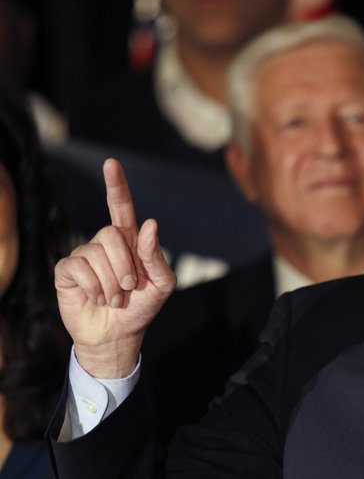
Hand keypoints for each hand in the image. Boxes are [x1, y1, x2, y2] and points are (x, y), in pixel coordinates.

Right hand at [55, 158, 175, 377]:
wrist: (119, 334)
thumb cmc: (142, 306)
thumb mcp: (162, 283)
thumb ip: (157, 256)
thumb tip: (149, 225)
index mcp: (130, 240)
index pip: (120, 206)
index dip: (116, 185)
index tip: (111, 163)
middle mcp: (105, 243)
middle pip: (110, 233)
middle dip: (124, 265)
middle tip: (128, 288)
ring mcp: (84, 255)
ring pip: (95, 252)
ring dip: (110, 283)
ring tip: (114, 298)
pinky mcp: (67, 271)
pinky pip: (78, 267)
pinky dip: (94, 286)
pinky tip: (98, 298)